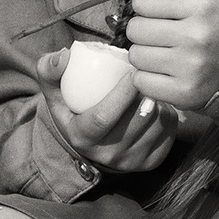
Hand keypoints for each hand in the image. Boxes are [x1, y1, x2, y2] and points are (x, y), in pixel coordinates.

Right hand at [33, 48, 178, 172]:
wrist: (90, 140)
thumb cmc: (74, 106)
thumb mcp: (54, 89)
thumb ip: (50, 69)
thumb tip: (65, 56)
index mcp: (82, 137)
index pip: (103, 117)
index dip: (121, 93)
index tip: (133, 71)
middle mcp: (107, 155)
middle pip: (135, 120)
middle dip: (146, 93)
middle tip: (148, 74)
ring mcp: (131, 162)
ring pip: (156, 125)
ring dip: (158, 101)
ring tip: (150, 89)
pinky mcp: (151, 162)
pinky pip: (168, 132)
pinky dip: (166, 113)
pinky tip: (156, 104)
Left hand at [122, 0, 218, 110]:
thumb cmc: (212, 25)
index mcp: (201, 6)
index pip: (141, 0)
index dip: (145, 5)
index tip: (158, 12)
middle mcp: (197, 36)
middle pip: (135, 29)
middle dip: (143, 31)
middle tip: (162, 35)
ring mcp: (190, 68)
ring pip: (135, 56)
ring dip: (144, 55)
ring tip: (164, 54)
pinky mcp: (184, 93)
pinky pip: (140, 82)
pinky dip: (146, 78)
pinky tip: (164, 72)